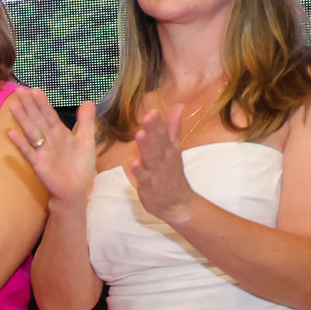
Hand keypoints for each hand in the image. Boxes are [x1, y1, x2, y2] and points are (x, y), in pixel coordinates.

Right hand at [7, 90, 98, 207]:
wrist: (76, 189)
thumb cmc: (80, 166)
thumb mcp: (87, 140)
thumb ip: (86, 121)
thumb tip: (87, 101)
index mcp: (59, 133)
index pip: (49, 114)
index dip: (42, 103)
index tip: (34, 89)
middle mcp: (48, 139)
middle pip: (37, 119)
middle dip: (29, 105)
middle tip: (19, 91)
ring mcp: (42, 151)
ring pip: (31, 132)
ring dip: (22, 119)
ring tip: (13, 106)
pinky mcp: (39, 164)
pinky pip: (28, 152)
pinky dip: (20, 143)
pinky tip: (11, 133)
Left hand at [126, 104, 195, 224]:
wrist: (178, 203)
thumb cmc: (171, 173)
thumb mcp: (174, 148)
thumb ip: (174, 128)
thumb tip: (179, 106)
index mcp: (168, 149)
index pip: (163, 133)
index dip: (157, 123)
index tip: (152, 111)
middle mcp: (164, 159)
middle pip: (158, 143)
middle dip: (153, 130)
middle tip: (148, 117)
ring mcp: (156, 173)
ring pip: (151, 158)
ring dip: (146, 147)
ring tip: (140, 134)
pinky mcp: (149, 186)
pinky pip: (144, 178)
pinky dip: (138, 171)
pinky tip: (131, 163)